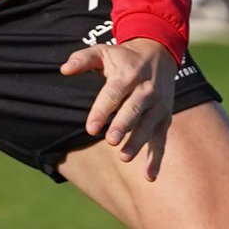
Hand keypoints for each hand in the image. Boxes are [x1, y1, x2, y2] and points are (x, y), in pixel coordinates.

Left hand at [62, 33, 178, 175]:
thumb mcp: (103, 51)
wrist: (160, 52)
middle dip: (123, 126)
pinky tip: (149, 177)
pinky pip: (161, 140)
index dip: (102, 111)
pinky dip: (157, 158)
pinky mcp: (164, 117)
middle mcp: (144, 91)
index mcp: (127, 76)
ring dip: (137, 142)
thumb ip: (82, 59)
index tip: (91, 128)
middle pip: (133, 110)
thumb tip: (64, 69)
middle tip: (110, 141)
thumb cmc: (124, 58)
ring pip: (148, 126)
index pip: (113, 94)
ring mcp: (157, 105)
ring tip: (124, 157)